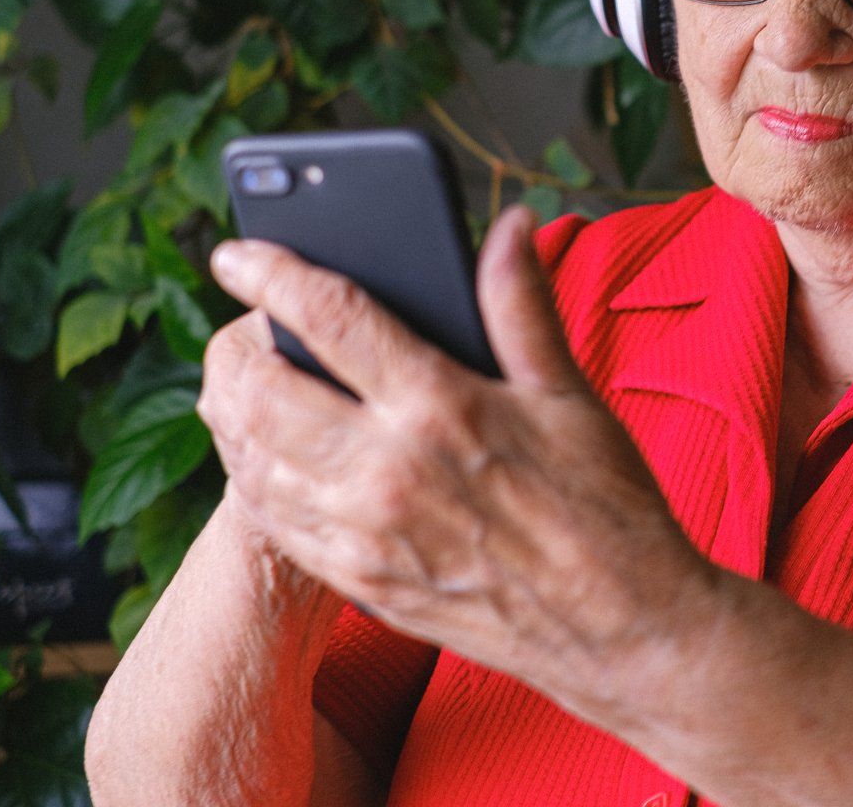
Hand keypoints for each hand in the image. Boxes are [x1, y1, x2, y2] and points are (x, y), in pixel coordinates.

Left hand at [195, 205, 721, 728]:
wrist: (621, 627)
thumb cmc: (605, 507)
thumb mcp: (568, 392)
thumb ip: (521, 303)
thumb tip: (509, 226)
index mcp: (440, 405)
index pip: (327, 316)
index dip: (271, 272)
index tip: (238, 252)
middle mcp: (387, 470)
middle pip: (260, 389)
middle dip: (231, 346)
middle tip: (237, 323)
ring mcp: (365, 534)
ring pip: (250, 458)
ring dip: (232, 412)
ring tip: (242, 381)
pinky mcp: (360, 582)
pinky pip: (271, 522)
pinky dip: (253, 477)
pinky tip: (268, 455)